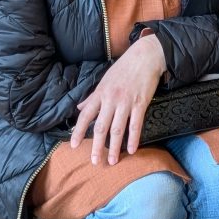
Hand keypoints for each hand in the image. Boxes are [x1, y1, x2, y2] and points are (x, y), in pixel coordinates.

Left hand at [71, 36, 166, 164]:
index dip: (78, 131)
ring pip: (117, 129)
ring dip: (114, 147)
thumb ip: (92, 96)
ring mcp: (126, 102)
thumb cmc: (124, 68)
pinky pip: (136, 125)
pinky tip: (132, 150)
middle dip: (97, 146)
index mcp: (100, 94)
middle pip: (101, 127)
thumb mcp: (104, 80)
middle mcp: (111, 100)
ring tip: (113, 161)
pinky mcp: (140, 104)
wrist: (145, 57)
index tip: (73, 145)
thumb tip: (80, 107)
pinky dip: (133, 138)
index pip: (86, 115)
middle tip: (95, 161)